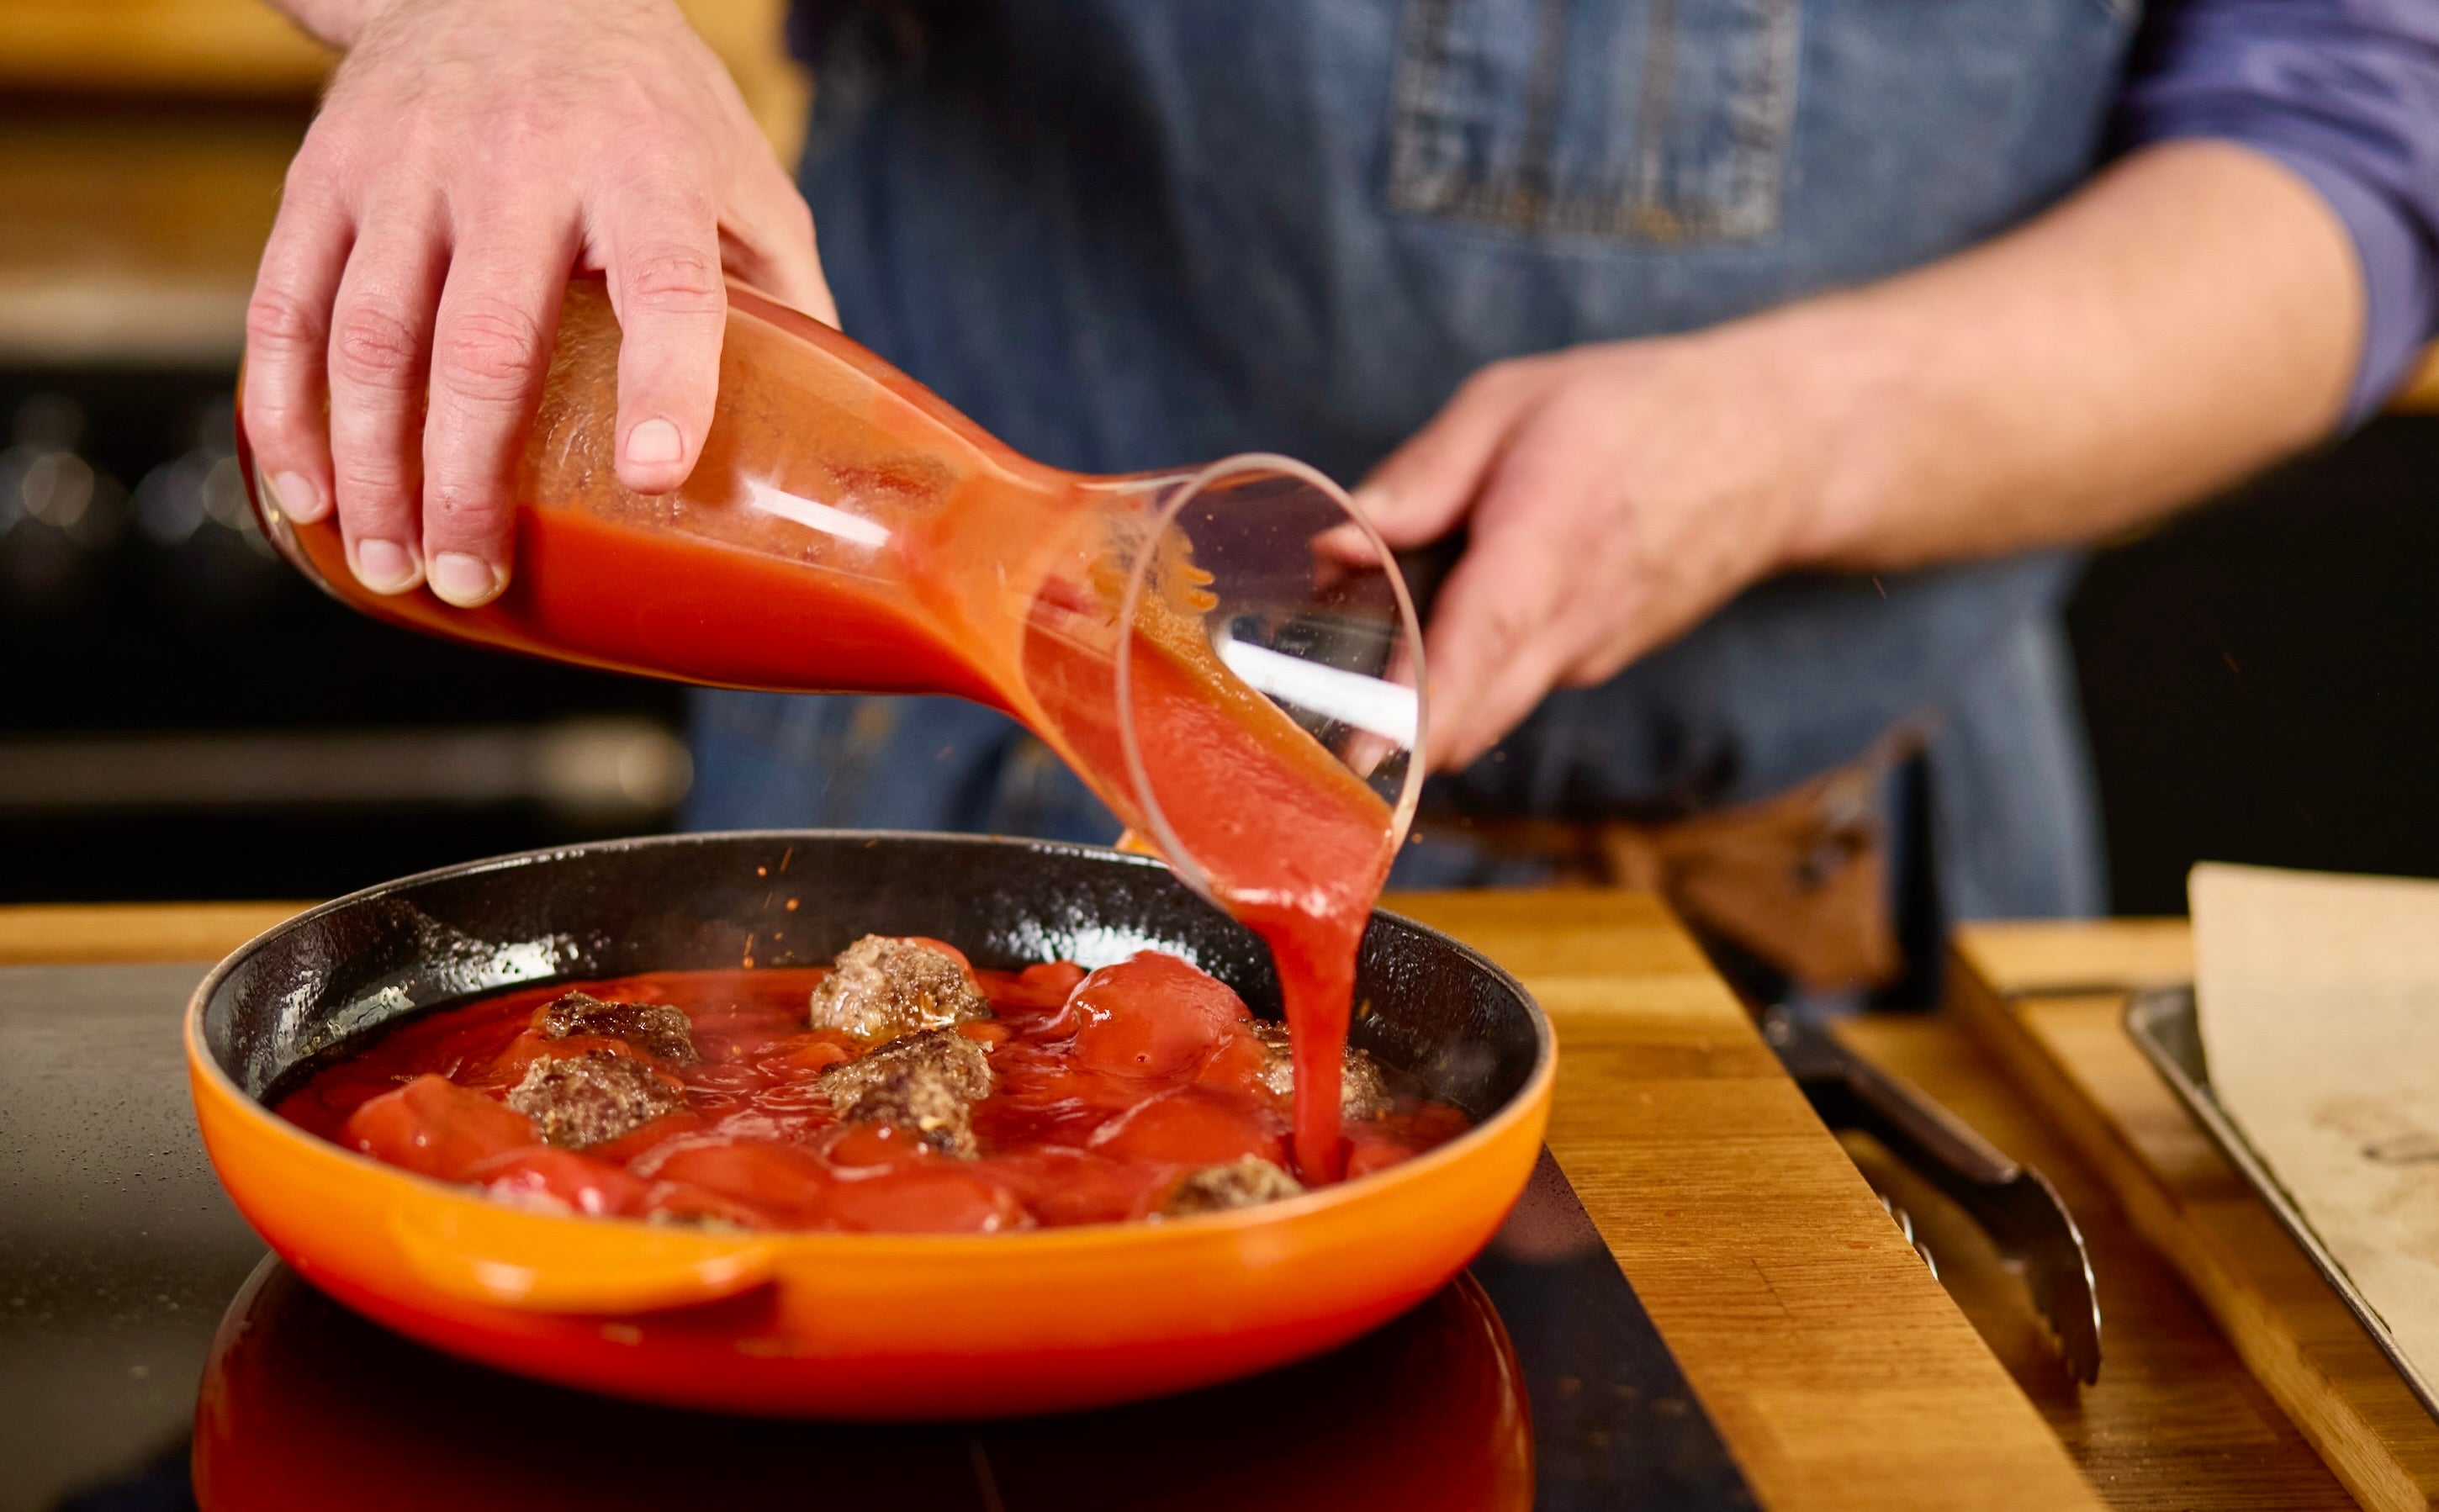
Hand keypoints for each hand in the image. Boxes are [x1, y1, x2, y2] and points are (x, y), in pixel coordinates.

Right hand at [242, 0, 833, 606]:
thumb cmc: (647, 105)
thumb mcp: (741, 172)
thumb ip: (781, 293)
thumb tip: (832, 440)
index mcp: (647, 163)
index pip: (665, 281)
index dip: (667, 380)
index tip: (657, 472)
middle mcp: (522, 156)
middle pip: (490, 338)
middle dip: (471, 476)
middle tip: (473, 578)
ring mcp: (411, 162)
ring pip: (375, 333)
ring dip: (374, 465)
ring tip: (394, 563)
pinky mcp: (325, 168)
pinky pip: (287, 301)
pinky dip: (285, 406)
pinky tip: (307, 490)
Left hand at [1352, 324, 1846, 769]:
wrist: (1773, 451)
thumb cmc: (1635, 411)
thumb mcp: (1512, 403)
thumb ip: (1422, 479)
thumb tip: (1334, 543)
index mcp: (1550, 535)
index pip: (1477, 642)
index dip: (1417, 703)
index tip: (1362, 753)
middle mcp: (1575, 617)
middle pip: (1473, 712)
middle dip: (1392, 734)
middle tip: (1314, 729)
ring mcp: (1590, 654)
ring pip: (1487, 710)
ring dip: (1422, 704)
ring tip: (1361, 659)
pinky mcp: (1593, 665)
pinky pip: (1511, 688)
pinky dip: (1464, 678)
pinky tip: (1436, 627)